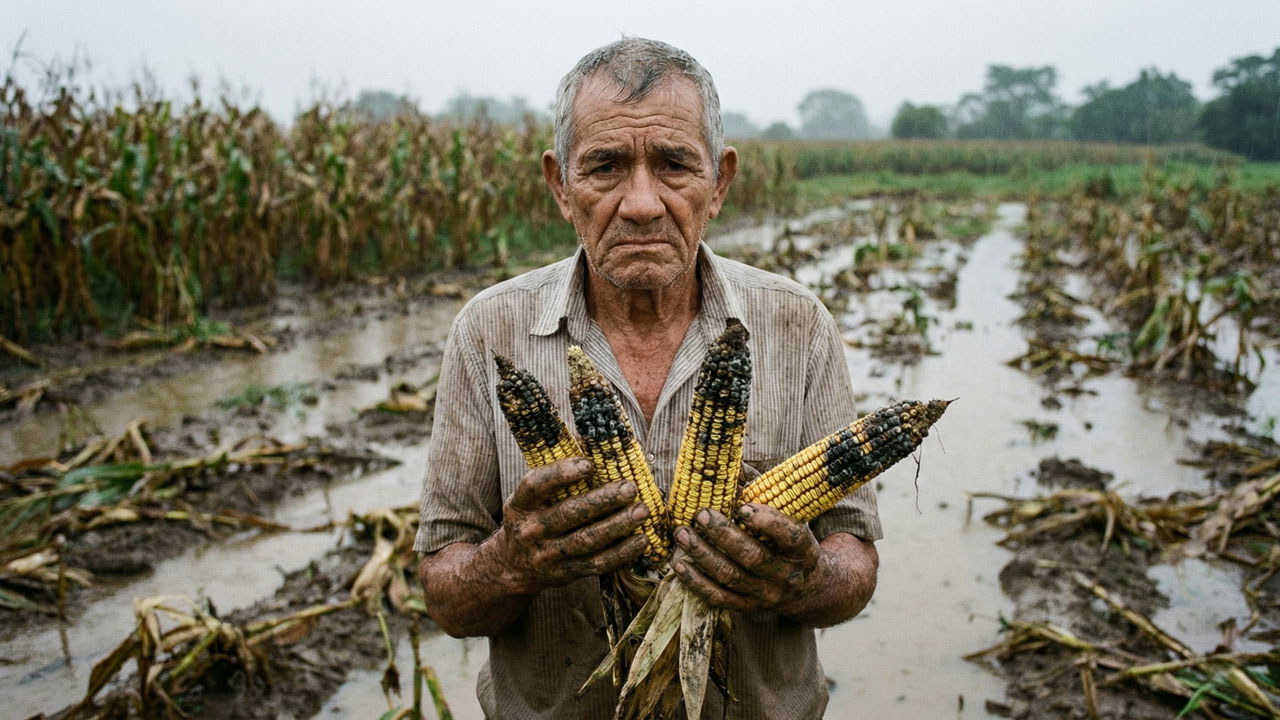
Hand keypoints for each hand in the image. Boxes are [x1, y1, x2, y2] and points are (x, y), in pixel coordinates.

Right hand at [493, 456, 649, 594]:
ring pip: (586, 540)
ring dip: (618, 525)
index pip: (536, 485)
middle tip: (630, 488)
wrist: (512, 566)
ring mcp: (547, 555)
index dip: (562, 473)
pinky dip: (621, 553)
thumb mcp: (531, 495)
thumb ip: (557, 469)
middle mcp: (530, 530)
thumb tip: (590, 433)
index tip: (589, 464)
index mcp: (520, 504)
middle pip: (569, 514)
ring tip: (642, 511)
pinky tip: (641, 540)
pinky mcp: (565, 574)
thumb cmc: (532, 516)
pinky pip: (596, 564)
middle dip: (603, 500)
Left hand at [671, 503, 820, 612]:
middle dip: (724, 535)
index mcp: (803, 550)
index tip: (742, 508)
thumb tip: (730, 462)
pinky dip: (697, 583)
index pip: (790, 537)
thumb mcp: (792, 516)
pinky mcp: (748, 606)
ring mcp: (766, 594)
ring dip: (703, 555)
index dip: (766, 523)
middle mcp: (786, 575)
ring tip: (682, 534)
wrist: (807, 587)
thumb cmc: (791, 541)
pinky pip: (720, 598)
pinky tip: (680, 565)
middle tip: (701, 514)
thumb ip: (765, 492)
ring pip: (732, 577)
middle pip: (753, 557)